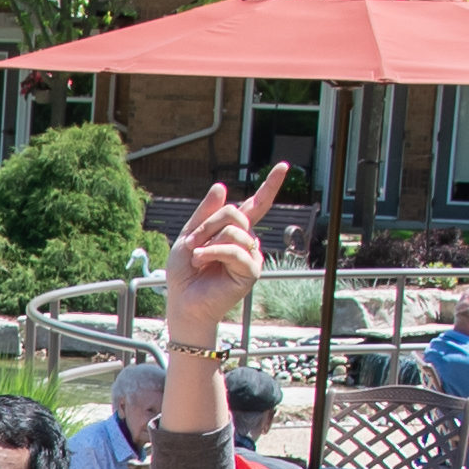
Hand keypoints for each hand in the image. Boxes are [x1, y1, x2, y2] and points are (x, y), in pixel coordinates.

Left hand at [164, 163, 286, 349]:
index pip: (255, 204)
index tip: (284, 167)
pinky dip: (213, 252)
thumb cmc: (185, 273)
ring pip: (233, 230)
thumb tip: (222, 186)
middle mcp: (247, 240)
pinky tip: (202, 261)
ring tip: (197, 258)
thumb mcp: (189, 236)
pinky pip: (234, 250)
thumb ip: (205, 213)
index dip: (270, 185)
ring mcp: (251, 255)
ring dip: (207, 241)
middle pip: (234, 212)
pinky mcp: (251, 270)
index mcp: (233, 230)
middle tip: (192, 244)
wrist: (184, 301)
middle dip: (207, 225)